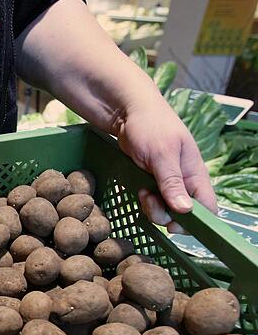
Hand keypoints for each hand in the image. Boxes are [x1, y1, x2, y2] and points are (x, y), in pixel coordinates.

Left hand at [114, 98, 217, 232]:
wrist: (127, 112)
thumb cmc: (149, 126)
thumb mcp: (161, 154)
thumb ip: (172, 182)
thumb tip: (186, 210)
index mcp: (195, 173)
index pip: (208, 206)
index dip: (195, 221)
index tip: (173, 222)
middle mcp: (184, 181)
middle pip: (183, 214)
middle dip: (165, 214)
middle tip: (148, 198)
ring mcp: (167, 182)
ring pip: (165, 210)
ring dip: (151, 207)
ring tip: (142, 190)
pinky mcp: (151, 182)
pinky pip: (152, 202)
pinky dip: (144, 201)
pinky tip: (138, 188)